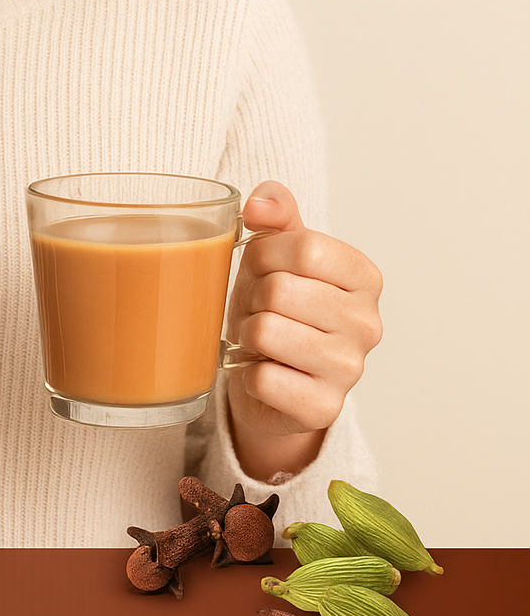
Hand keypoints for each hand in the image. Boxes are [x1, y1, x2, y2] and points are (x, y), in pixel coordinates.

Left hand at [225, 181, 381, 481]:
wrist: (272, 378)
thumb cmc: (276, 307)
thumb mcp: (276, 251)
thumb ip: (275, 212)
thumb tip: (259, 205)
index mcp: (364, 277)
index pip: (305, 247)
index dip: (264, 254)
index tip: (261, 268)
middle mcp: (368, 324)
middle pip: (280, 290)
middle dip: (252, 297)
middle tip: (260, 310)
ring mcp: (350, 370)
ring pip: (266, 332)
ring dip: (247, 333)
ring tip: (260, 338)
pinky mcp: (324, 410)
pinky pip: (262, 378)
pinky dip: (247, 373)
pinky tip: (263, 371)